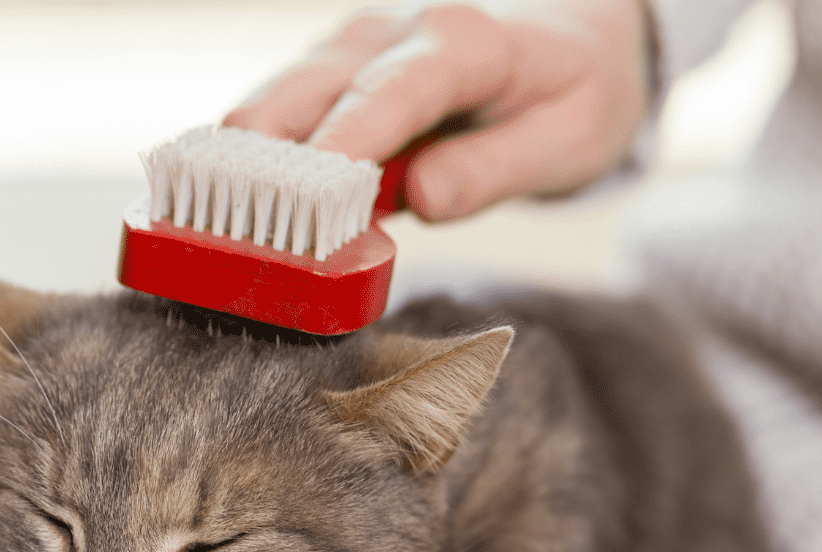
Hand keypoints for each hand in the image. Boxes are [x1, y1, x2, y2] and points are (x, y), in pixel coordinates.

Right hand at [223, 0, 648, 220]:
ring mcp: (346, 51)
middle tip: (256, 249)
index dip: (336, 151)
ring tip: (248, 244)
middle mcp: (388, 34)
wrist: (573, 32)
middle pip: (291, 98)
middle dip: (260, 174)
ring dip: (248, 179)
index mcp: (460, 42)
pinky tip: (261, 219)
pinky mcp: (325, 75)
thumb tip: (421, 197)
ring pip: (263, 109)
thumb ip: (492, 170)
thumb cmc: (572, 92)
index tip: (301, 211)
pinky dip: (255, 173)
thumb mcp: (567, 141)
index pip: (383, 95)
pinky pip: (269, 122)